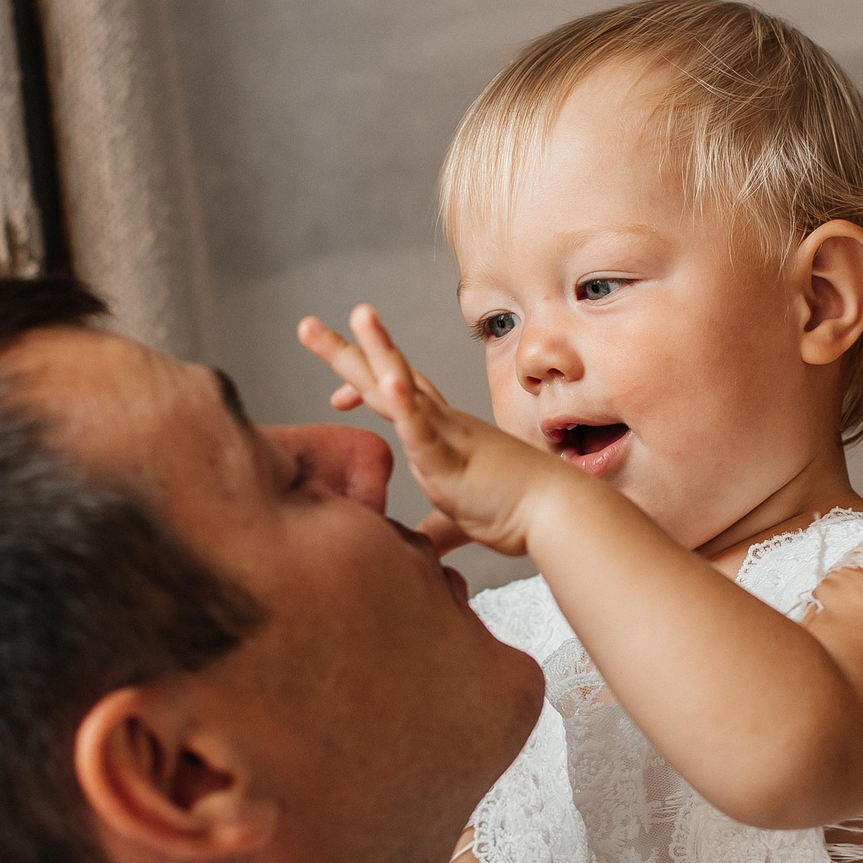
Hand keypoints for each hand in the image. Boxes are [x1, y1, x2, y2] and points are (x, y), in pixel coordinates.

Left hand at [297, 306, 575, 558]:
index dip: (366, 387)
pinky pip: (423, 428)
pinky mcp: (453, 459)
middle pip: (388, 376)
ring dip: (375, 350)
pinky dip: (402, 403)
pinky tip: (384, 379)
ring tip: (353, 316)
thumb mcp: (462, 520)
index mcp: (444, 435)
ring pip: (403, 385)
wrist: (556, 515)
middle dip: (345, 351)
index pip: (399, 400)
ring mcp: (447, 436)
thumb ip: (439, 528)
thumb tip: (422, 546)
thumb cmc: (519, 513)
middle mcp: (443, 424)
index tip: (335, 395)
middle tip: (306, 326)